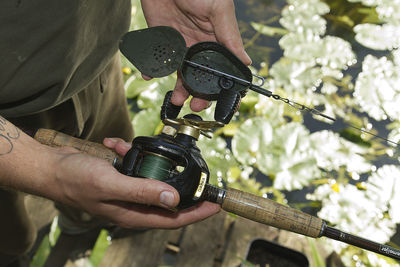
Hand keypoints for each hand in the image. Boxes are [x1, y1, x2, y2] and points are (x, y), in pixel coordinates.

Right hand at [41, 138, 219, 228]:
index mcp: (133, 213)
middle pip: (167, 199)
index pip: (173, 218)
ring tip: (130, 149)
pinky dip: (129, 153)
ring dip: (147, 162)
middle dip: (178, 183)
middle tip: (192, 169)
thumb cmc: (76, 180)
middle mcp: (133, 205)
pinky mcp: (120, 177)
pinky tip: (116, 145)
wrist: (52, 168)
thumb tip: (174, 198)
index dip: (196, 213)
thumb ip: (143, 191)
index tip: (215, 204)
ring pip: (151, 178)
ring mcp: (127, 191)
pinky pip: (133, 166)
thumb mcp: (112, 184)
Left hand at [141, 0, 250, 110]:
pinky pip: (157, 59)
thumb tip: (246, 61)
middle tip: (195, 105)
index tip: (218, 99)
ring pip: (179, 72)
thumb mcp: (219, 8)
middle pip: (199, 75)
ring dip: (178, 87)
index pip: (220, 68)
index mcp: (216, 39)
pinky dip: (152, 68)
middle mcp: (197, 44)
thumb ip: (230, 35)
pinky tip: (150, 74)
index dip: (220, 84)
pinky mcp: (160, 39)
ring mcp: (178, 43)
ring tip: (176, 98)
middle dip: (198, 92)